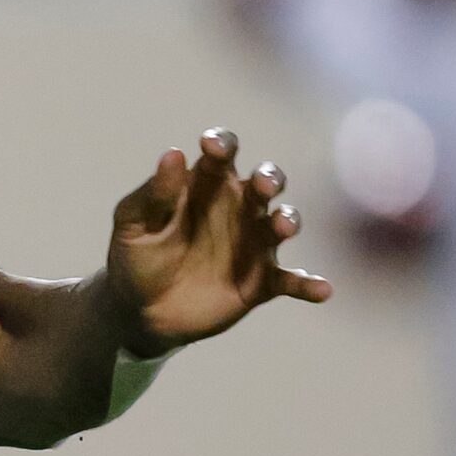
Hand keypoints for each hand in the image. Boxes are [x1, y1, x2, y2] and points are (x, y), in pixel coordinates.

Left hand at [107, 127, 330, 350]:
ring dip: (287, 221)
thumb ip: (154, 193)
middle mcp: (237, 208)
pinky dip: (308, 284)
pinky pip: (291, 280)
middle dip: (269, 179)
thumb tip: (173, 153)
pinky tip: (321, 289)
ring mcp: (253, 244)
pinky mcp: (261, 282)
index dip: (221, 145)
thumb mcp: (133, 224)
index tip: (212, 147)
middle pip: (264, 183)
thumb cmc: (136, 256)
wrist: (139, 310)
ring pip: (283, 223)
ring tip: (283, 227)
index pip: (221, 155)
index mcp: (205, 185)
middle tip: (262, 185)